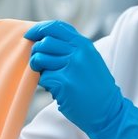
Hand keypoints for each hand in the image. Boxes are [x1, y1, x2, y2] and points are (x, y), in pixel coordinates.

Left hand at [25, 20, 137, 138]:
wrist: (108, 111)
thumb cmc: (95, 88)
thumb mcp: (89, 60)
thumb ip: (71, 49)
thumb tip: (43, 41)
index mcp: (84, 45)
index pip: (56, 27)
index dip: (39, 29)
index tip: (29, 35)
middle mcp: (79, 52)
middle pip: (45, 42)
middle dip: (36, 53)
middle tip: (39, 64)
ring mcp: (72, 67)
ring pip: (40, 59)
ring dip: (39, 69)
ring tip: (51, 78)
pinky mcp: (64, 83)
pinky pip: (43, 78)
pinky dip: (46, 84)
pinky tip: (58, 90)